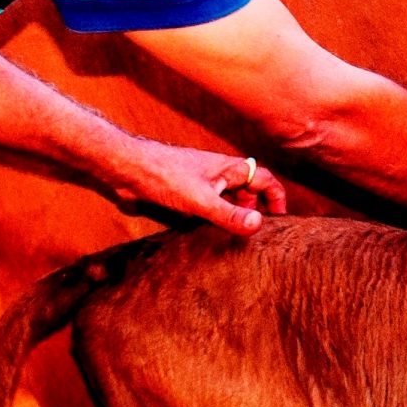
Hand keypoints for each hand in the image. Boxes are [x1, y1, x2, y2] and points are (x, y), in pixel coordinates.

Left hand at [106, 139, 284, 237]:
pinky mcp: (183, 192)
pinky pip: (207, 205)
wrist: (126, 168)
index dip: (276, 197)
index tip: (280, 218)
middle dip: (254, 210)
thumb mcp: (201, 201)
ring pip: (226, 199)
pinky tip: (205, 234)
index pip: (264, 179)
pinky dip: (212, 218)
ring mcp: (200, 182)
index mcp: (229, 169)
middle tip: (254, 234)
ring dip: (232, 215)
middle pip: (247, 190)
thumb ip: (229, 215)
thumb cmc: (163, 176)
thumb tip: (258, 226)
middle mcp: (217, 173)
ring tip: (233, 238)